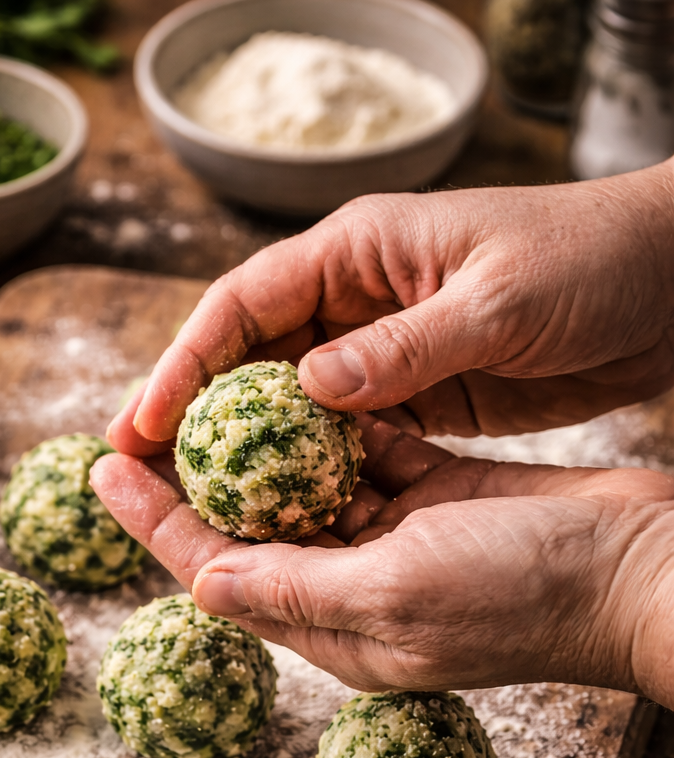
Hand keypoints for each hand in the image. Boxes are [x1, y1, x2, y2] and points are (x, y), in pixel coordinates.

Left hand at [90, 418, 673, 706]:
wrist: (640, 565)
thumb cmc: (527, 590)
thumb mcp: (397, 592)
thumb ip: (298, 586)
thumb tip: (201, 587)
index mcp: (337, 627)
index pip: (221, 571)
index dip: (157, 522)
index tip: (103, 470)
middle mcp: (356, 588)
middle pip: (250, 532)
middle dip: (193, 484)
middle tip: (134, 426)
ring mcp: (399, 543)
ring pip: (305, 490)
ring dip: (257, 449)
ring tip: (199, 397)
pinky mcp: (438, 498)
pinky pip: (367, 458)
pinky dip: (332, 426)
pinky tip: (293, 387)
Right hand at [108, 162, 673, 456]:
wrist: (673, 278)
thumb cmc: (592, 262)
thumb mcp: (499, 302)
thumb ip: (405, 347)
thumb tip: (309, 389)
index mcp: (361, 248)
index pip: (243, 304)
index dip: (183, 364)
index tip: (142, 426)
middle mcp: (358, 295)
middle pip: (248, 356)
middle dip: (192, 413)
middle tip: (138, 476)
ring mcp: (385, 345)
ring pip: (287, 401)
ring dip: (241, 449)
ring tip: (190, 506)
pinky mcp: (419, 389)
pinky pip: (343, 431)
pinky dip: (307, 466)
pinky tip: (279, 508)